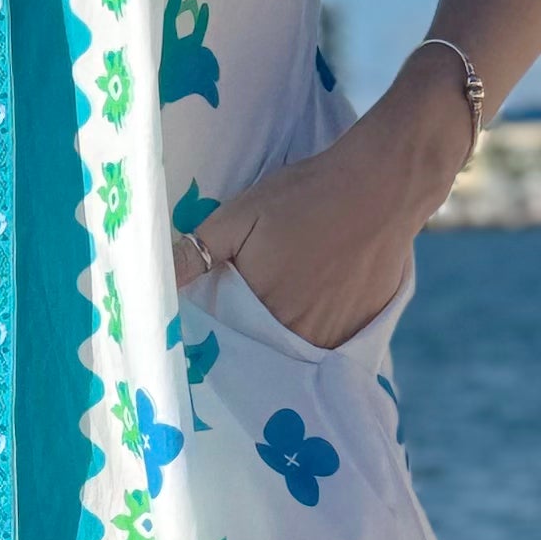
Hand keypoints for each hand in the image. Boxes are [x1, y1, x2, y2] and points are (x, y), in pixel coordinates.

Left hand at [170, 61, 471, 350]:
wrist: (382, 186)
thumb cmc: (305, 195)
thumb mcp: (241, 214)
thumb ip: (198, 251)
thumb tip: (159, 282)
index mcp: (262, 310)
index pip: (227, 341)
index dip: (217, 332)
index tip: (209, 320)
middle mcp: (299, 335)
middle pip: (262, 352)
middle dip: (248, 341)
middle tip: (244, 315)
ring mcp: (334, 337)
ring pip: (295, 353)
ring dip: (282, 342)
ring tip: (278, 311)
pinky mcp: (362, 330)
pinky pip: (328, 347)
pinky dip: (315, 336)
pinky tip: (311, 308)